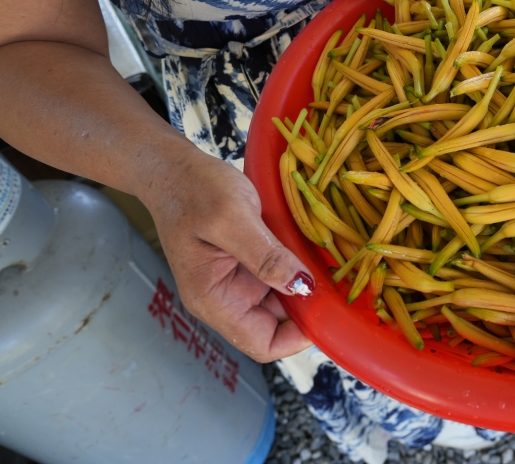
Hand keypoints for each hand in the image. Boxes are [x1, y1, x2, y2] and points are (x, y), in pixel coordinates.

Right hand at [144, 147, 313, 362]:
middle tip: (342, 279)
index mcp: (215, 300)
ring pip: (286, 300)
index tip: (330, 308)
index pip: (263, 345)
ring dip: (309, 285)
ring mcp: (239, 282)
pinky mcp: (250, 263)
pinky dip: (301, 267)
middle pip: (280, 325)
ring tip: (334, 261)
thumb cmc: (194, 190)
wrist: (173, 169)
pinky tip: (317, 248)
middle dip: (310, 307)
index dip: (300, 337)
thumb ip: (266, 256)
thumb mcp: (232, 218)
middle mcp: (227, 299)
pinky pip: (282, 276)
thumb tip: (301, 287)